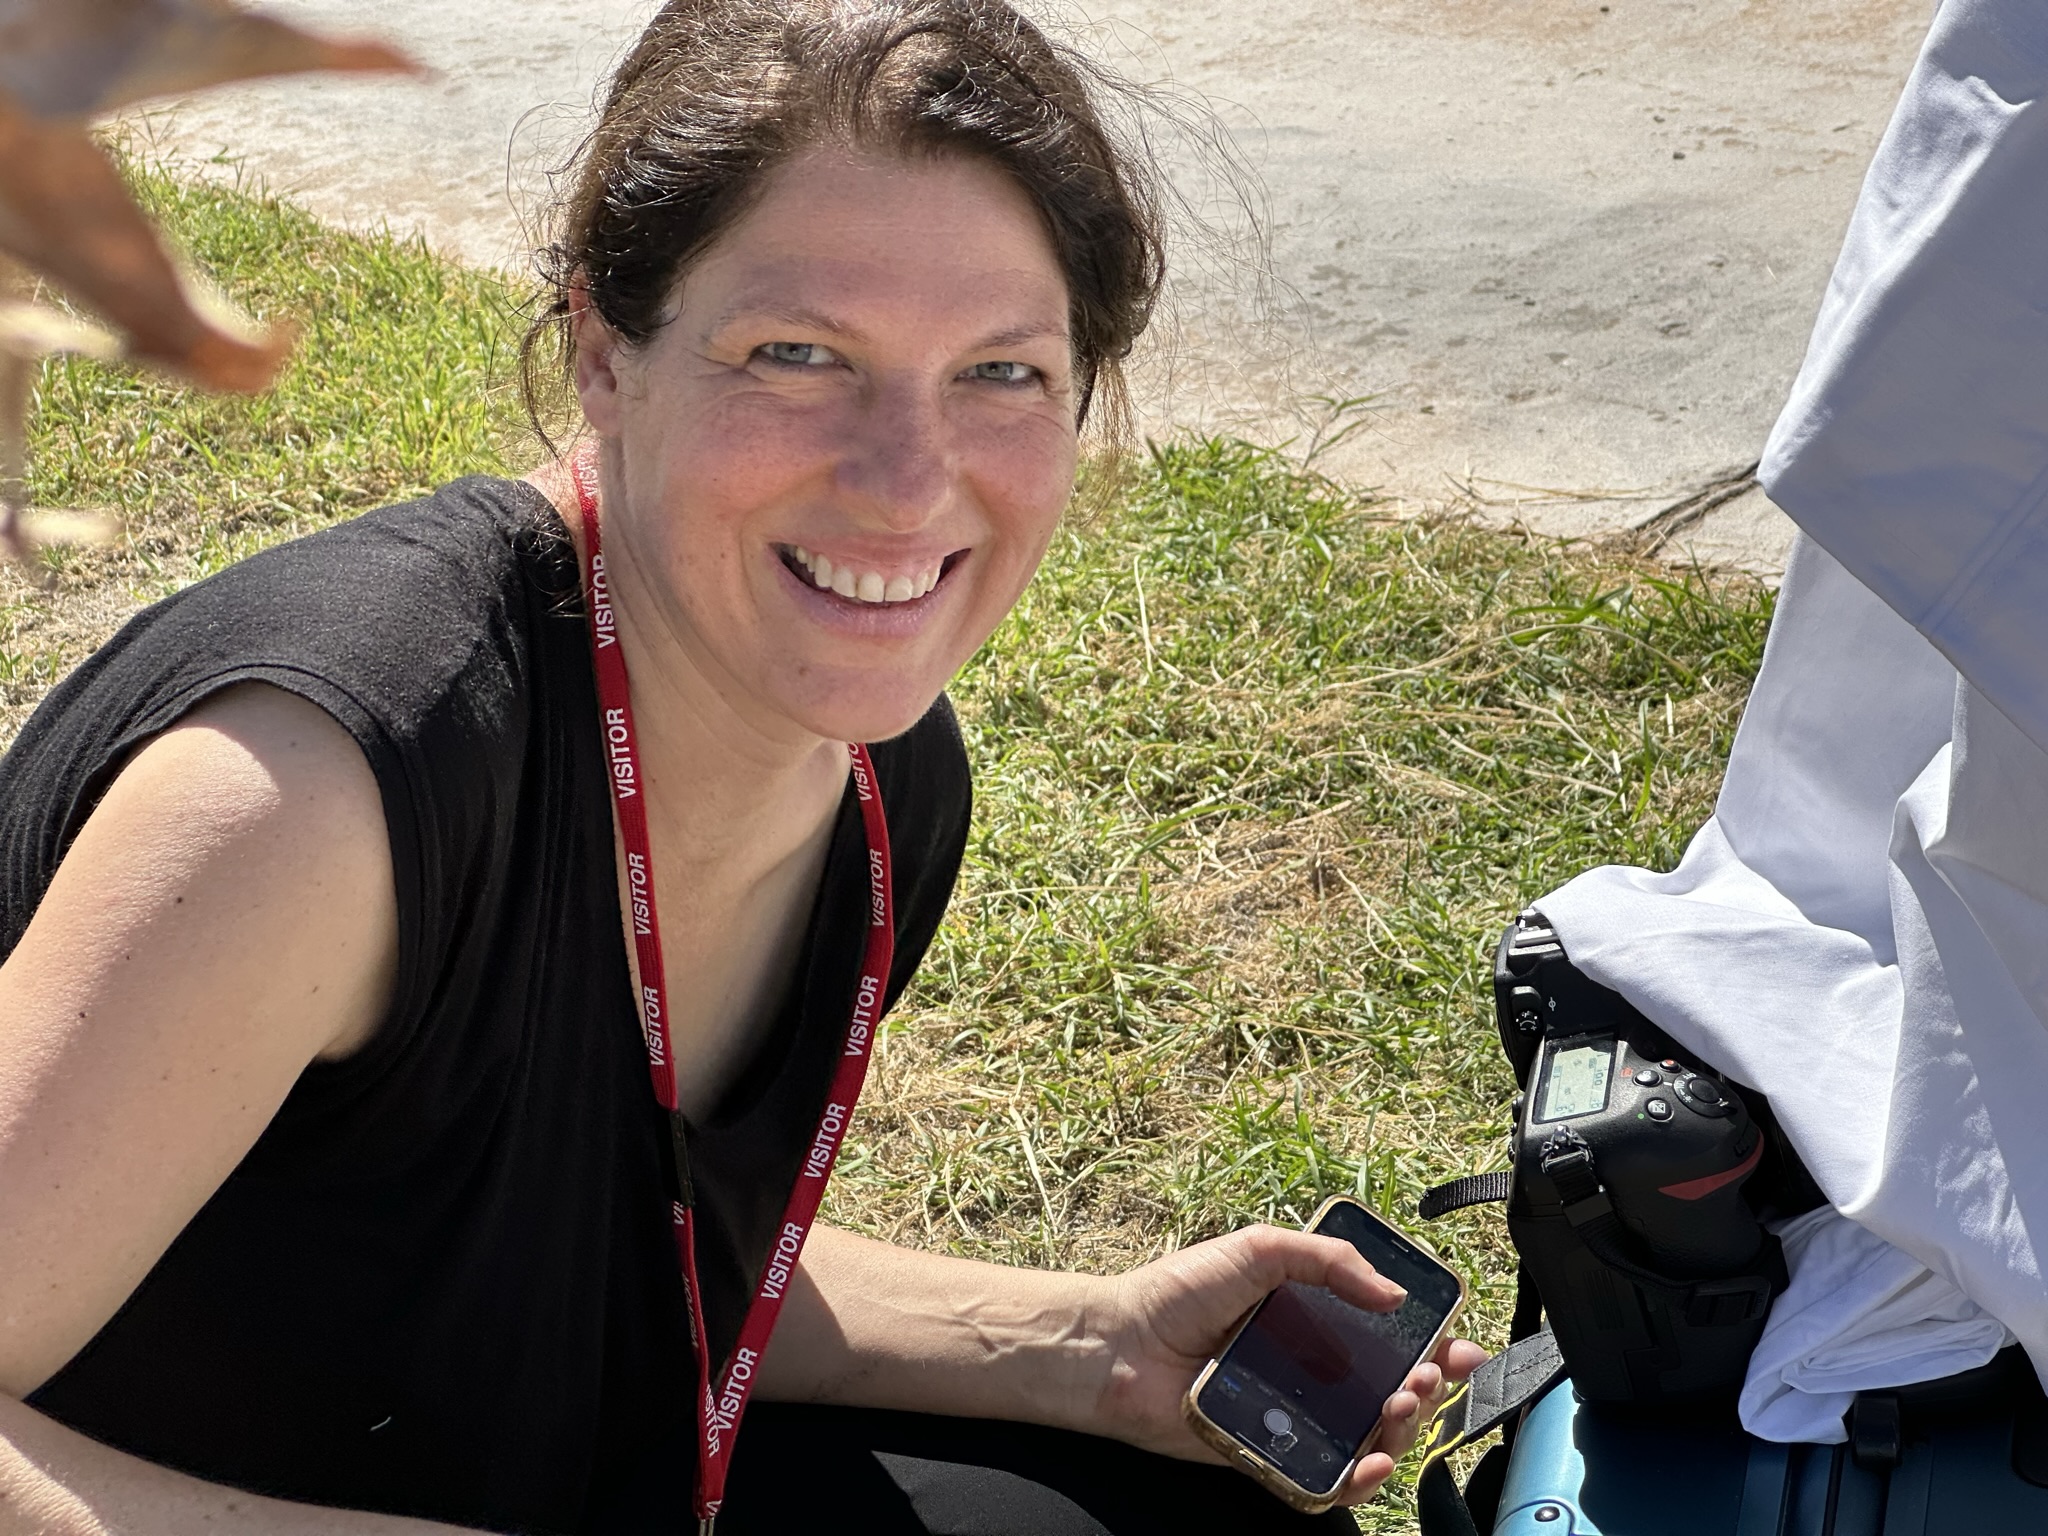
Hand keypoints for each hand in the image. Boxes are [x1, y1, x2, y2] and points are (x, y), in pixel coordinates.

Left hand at [1086, 1224, 1487, 1504]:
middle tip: (1428, 1376)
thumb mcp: (1258, 1249)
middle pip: (1391, 1387)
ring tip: (1400, 1406)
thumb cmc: (1177, 1293)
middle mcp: (1309, 1367)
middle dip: (1428, 1386)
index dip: (1431, 1341)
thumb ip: (1327, 1261)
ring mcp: (1294, 1414)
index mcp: (1311, 1317)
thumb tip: (1391, 1293)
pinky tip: (1373, 1462)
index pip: (1388, 1333)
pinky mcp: (1271, 1456)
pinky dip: (1359, 1480)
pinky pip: (1327, 1479)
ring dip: (1403, 1429)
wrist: (1118, 1346)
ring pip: (1370, 1436)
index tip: (1457, 1343)